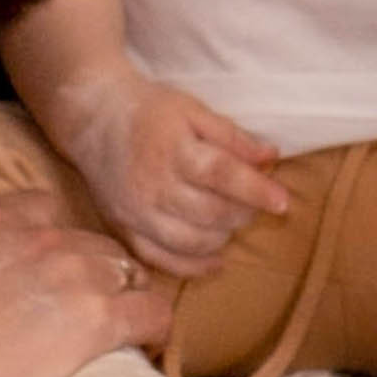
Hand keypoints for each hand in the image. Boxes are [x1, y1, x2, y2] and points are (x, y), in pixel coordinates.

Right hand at [45, 68, 289, 278]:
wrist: (93, 118)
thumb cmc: (149, 111)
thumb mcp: (192, 110)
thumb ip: (232, 136)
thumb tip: (271, 157)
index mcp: (173, 150)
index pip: (222, 175)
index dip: (256, 190)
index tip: (283, 202)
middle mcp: (153, 186)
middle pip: (211, 213)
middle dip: (243, 212)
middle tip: (254, 203)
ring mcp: (137, 213)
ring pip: (192, 242)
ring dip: (223, 237)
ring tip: (232, 221)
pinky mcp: (124, 230)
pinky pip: (163, 260)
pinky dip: (193, 266)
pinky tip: (215, 259)